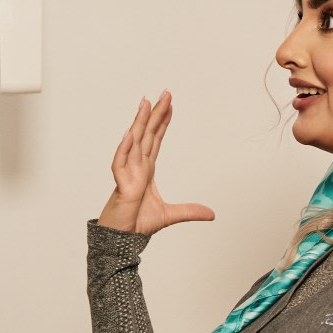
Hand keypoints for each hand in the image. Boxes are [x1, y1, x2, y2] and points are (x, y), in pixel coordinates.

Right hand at [97, 91, 214, 233]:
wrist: (123, 239)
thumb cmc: (137, 223)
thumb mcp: (170, 215)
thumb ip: (190, 211)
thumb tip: (211, 214)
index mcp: (146, 169)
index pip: (155, 140)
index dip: (162, 122)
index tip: (169, 105)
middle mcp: (137, 167)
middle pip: (147, 134)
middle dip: (155, 113)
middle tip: (165, 93)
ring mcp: (128, 173)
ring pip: (134, 142)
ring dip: (139, 122)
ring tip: (145, 103)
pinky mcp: (121, 185)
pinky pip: (120, 163)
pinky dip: (124, 148)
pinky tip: (129, 134)